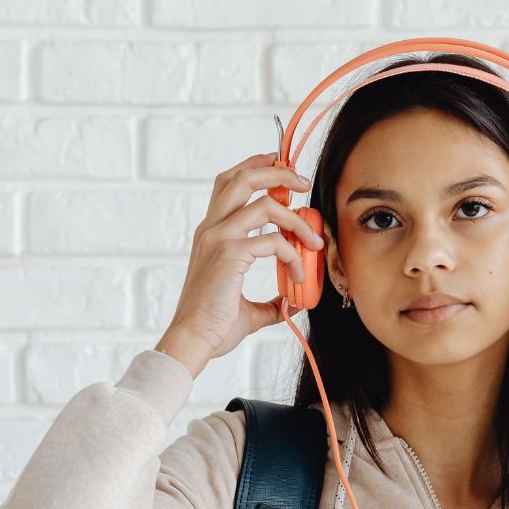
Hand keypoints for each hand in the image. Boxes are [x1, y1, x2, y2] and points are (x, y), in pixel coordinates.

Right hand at [157, 152, 319, 376]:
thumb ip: (271, 301)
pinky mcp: (229, 254)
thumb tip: (291, 303)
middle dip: (279, 172)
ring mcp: (218, 239)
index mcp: (211, 233)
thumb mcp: (248, 308)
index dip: (255, 167)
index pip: (229, 183)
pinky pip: (273, 241)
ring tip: (313, 239)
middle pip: (243, 178)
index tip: (282, 170)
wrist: (194, 341)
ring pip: (264, 204)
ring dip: (297, 219)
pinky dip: (292, 255)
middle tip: (304, 183)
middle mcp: (211, 229)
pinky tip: (298, 274)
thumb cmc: (213, 325)